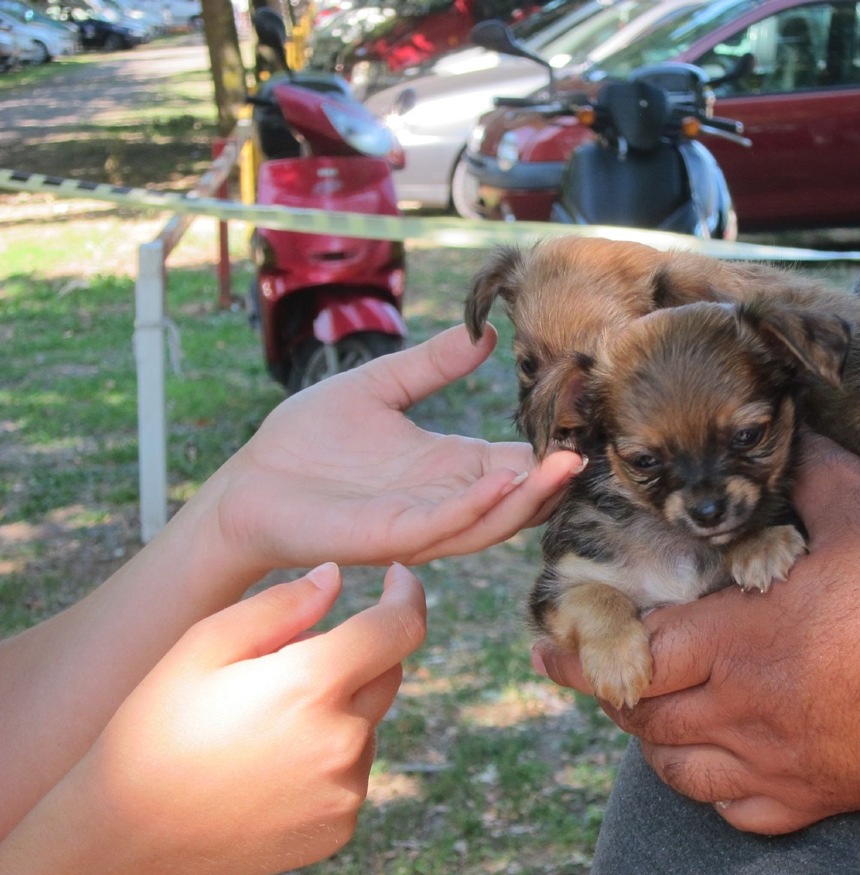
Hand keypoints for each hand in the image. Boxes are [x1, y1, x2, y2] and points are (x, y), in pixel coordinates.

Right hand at [32, 562, 423, 874]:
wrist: (126, 839)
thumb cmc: (155, 730)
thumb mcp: (202, 646)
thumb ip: (280, 604)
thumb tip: (335, 576)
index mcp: (312, 686)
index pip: (399, 627)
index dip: (407, 594)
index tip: (399, 576)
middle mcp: (343, 741)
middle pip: (388, 672)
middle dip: (359, 652)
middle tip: (291, 662)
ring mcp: (345, 791)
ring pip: (369, 723)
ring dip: (339, 708)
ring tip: (263, 726)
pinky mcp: (339, 827)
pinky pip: (353, 772)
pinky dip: (329, 756)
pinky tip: (270, 766)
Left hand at [200, 324, 582, 576]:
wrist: (251, 481)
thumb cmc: (308, 438)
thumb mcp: (380, 386)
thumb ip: (430, 365)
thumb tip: (484, 333)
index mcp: (448, 466)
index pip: (514, 463)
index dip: (548, 448)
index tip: (583, 423)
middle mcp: (444, 499)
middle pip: (515, 498)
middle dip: (553, 481)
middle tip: (588, 451)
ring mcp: (421, 523)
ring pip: (491, 520)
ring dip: (529, 498)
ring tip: (564, 467)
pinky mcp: (391, 537)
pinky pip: (444, 526)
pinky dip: (477, 507)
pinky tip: (503, 479)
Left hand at [534, 433, 859, 833]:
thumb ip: (811, 471)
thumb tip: (786, 431)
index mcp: (742, 638)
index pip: (633, 654)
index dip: (582, 653)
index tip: (549, 646)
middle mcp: (744, 708)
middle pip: (644, 715)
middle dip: (609, 693)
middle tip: (597, 672)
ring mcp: (777, 761)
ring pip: (679, 766)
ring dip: (651, 738)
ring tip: (647, 710)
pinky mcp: (815, 797)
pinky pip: (736, 809)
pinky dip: (709, 786)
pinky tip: (716, 761)